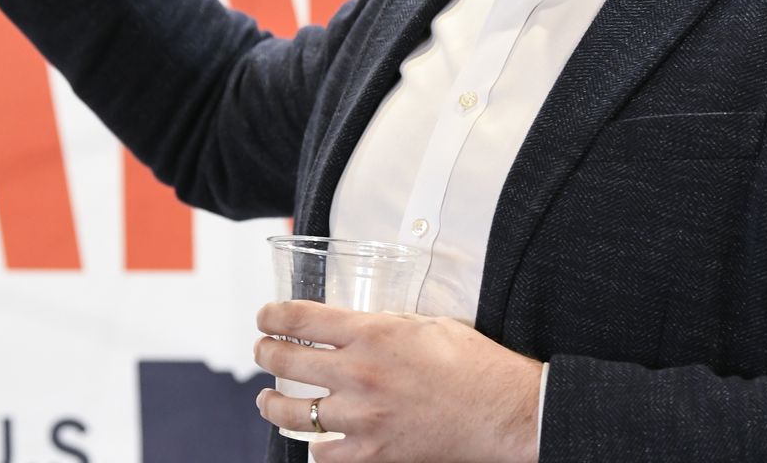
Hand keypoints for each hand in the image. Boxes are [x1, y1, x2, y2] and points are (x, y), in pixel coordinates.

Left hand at [254, 301, 540, 462]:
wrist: (504, 411)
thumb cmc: (474, 364)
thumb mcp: (425, 324)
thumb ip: (384, 325)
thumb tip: (355, 328)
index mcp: (372, 333)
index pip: (300, 319)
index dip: (272, 317)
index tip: (264, 317)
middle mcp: (359, 374)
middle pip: (286, 361)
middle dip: (265, 353)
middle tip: (262, 351)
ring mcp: (363, 417)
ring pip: (292, 412)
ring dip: (272, 404)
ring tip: (268, 400)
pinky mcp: (374, 453)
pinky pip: (323, 454)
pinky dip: (315, 446)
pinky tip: (315, 438)